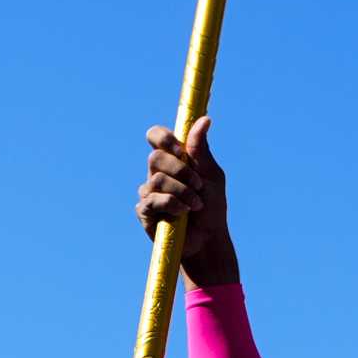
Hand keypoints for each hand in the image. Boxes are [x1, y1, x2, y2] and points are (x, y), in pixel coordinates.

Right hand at [136, 117, 239, 288]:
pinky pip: (153, 199)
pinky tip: (183, 213)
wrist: (209, 238)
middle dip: (181, 170)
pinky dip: (172, 204)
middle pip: (156, 157)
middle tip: (198, 184)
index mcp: (172, 160)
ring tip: (195, 204)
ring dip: (182, 191)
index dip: (164, 137)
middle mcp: (156, 172)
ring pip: (156, 179)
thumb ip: (202, 150)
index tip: (180, 150)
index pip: (156, 136)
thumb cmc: (212, 206)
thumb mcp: (211, 175)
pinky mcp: (144, 210)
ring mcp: (148, 191)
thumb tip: (205, 119)